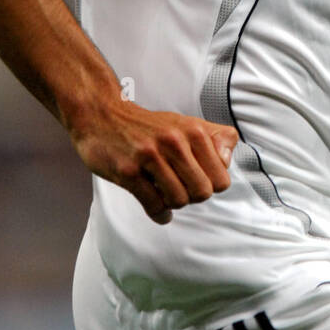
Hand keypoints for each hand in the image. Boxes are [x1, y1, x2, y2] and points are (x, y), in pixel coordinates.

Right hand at [69, 99, 237, 224]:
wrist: (103, 116)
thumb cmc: (149, 126)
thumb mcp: (187, 123)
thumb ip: (216, 138)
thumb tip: (226, 163)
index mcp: (194, 131)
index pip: (221, 179)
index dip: (211, 185)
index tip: (198, 180)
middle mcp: (174, 142)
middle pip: (202, 192)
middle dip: (193, 197)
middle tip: (182, 190)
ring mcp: (150, 156)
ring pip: (179, 200)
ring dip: (173, 204)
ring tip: (167, 195)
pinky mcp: (128, 171)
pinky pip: (153, 205)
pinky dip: (159, 214)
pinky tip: (158, 210)